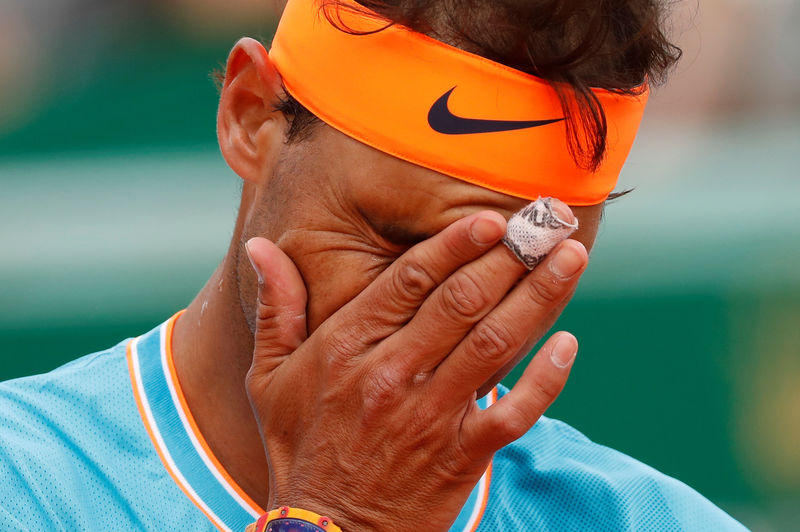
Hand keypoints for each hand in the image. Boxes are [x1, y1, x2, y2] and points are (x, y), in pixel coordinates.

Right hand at [244, 207, 587, 530]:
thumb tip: (260, 247)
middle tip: (548, 222)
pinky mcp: (462, 455)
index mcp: (347, 348)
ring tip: (570, 258)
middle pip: (463, 302)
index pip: (410, 281)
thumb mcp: (269, 376)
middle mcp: (393, 375)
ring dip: (538, 298)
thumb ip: (277, 308)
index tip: (492, 217)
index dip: (456, 244)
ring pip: (496, 344)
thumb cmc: (299, 446)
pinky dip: (545, 380)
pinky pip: (514, 412)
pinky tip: (569, 344)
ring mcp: (431, 416)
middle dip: (510, 257)